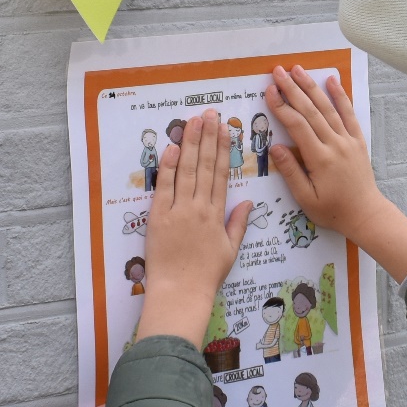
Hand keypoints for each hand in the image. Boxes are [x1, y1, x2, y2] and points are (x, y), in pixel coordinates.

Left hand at [134, 111, 254, 345]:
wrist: (181, 293)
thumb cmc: (206, 275)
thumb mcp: (230, 250)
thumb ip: (238, 223)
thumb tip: (247, 202)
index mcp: (217, 214)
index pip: (221, 173)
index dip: (222, 148)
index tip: (224, 128)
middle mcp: (199, 207)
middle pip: (205, 165)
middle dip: (207, 137)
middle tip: (209, 114)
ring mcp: (178, 210)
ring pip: (186, 170)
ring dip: (190, 143)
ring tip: (193, 121)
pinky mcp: (158, 217)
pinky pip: (164, 187)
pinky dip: (168, 167)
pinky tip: (172, 147)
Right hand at [265, 67, 406, 280]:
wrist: (366, 214)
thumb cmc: (333, 210)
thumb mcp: (306, 199)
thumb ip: (291, 172)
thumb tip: (275, 147)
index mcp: (319, 158)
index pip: (297, 125)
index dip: (281, 106)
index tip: (269, 90)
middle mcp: (334, 144)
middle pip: (310, 110)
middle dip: (293, 88)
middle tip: (278, 71)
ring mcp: (348, 140)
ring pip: (328, 108)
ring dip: (312, 86)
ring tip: (298, 69)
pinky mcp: (357, 140)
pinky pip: (349, 114)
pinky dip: (341, 96)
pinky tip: (332, 80)